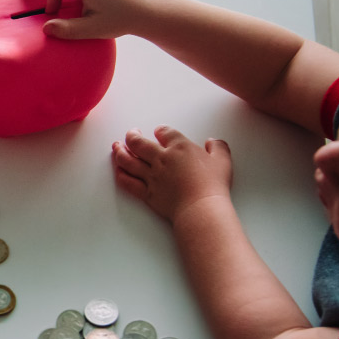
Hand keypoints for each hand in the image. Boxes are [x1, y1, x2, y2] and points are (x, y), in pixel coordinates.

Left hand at [112, 126, 233, 222]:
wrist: (201, 208)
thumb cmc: (212, 185)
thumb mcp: (222, 161)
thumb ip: (218, 147)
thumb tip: (213, 142)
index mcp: (180, 148)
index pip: (164, 132)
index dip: (160, 130)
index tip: (158, 132)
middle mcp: (162, 159)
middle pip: (138, 143)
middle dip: (131, 136)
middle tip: (131, 133)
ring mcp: (151, 176)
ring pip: (128, 160)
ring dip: (119, 152)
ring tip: (116, 146)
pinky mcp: (146, 192)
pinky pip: (128, 182)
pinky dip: (121, 174)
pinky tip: (118, 170)